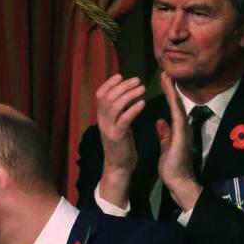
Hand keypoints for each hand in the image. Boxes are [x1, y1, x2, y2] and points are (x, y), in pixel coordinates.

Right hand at [96, 74, 145, 207]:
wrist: (119, 168)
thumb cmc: (122, 146)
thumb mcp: (117, 126)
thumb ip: (118, 112)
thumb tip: (124, 96)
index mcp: (101, 117)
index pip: (100, 94)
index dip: (110, 83)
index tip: (122, 76)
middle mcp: (102, 121)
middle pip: (108, 97)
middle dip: (123, 86)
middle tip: (138, 80)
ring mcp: (108, 129)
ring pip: (115, 105)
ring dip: (129, 94)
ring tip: (142, 88)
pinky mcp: (117, 137)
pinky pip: (124, 119)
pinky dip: (133, 109)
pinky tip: (143, 103)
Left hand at [155, 72, 201, 211]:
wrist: (178, 181)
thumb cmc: (172, 166)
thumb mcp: (166, 146)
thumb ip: (164, 134)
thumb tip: (160, 122)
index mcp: (177, 129)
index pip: (172, 107)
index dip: (168, 93)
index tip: (163, 80)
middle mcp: (182, 127)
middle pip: (176, 103)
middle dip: (171, 87)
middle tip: (166, 71)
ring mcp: (183, 131)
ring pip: (177, 107)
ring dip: (172, 92)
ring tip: (167, 77)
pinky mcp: (181, 136)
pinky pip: (177, 117)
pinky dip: (174, 106)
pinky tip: (171, 96)